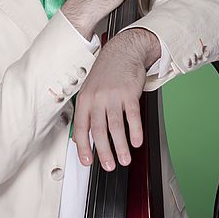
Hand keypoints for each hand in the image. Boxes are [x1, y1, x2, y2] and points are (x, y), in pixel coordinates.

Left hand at [72, 28, 160, 170]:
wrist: (122, 51)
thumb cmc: (105, 74)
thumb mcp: (89, 90)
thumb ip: (87, 113)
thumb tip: (82, 138)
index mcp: (85, 99)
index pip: (81, 128)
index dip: (83, 147)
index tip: (87, 161)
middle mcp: (97, 98)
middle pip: (99, 130)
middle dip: (104, 152)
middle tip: (109, 166)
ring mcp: (113, 95)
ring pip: (116, 126)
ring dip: (121, 146)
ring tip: (125, 159)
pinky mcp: (129, 93)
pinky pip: (132, 116)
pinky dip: (135, 131)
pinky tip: (137, 141)